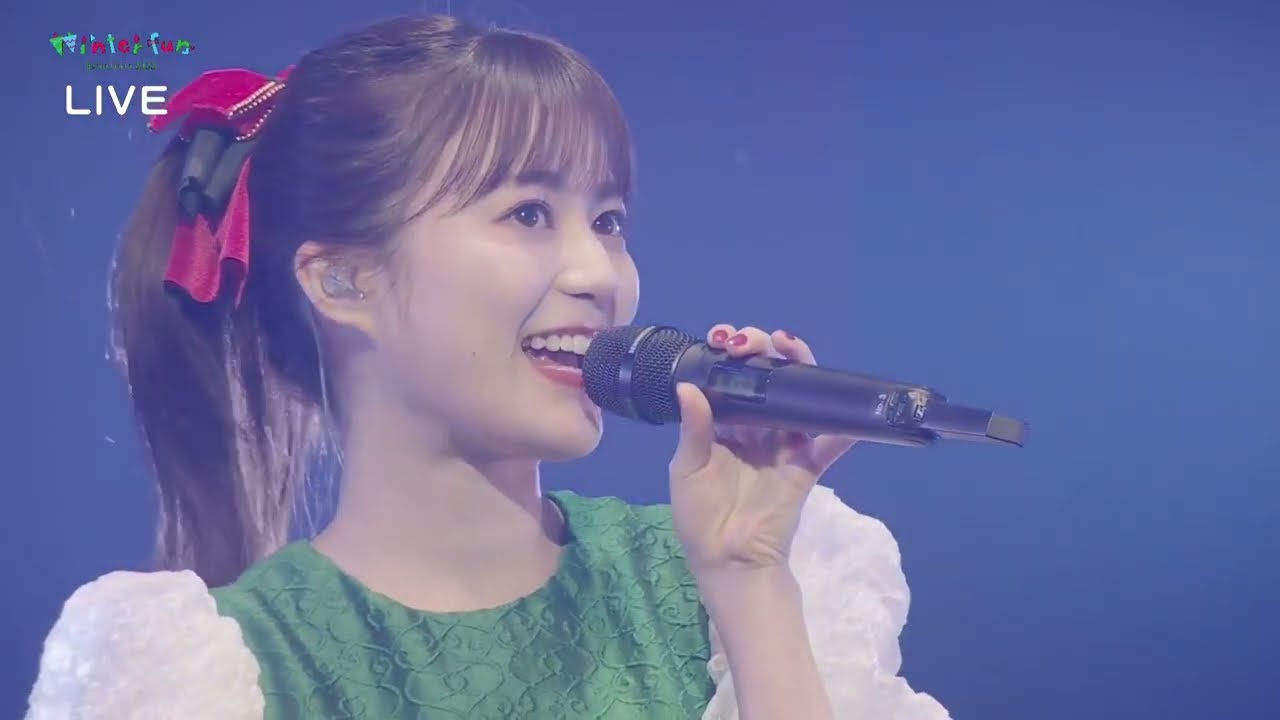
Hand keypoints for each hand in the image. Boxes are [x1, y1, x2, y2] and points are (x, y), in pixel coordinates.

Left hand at [668, 325, 858, 574]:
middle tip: (753, 341)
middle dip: (762, 350)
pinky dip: (845, 426)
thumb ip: (695, 428)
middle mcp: (755, 428)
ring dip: (798, 367)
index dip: (730, 355)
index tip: (724, 339)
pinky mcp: (806, 465)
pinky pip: (829, 443)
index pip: (730, 380)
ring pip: (798, 398)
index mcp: (722, 426)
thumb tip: (689, 386)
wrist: (729, 562)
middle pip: (767, 380)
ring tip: (789, 347)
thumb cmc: (700, 517)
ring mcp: (783, 444)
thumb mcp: (688, 469)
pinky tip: (850, 403)